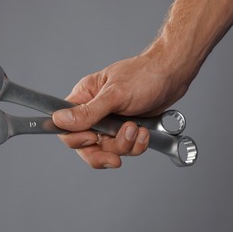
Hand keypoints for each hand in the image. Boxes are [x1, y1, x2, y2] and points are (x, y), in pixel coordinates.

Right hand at [52, 53, 191, 168]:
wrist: (172, 77)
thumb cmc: (144, 76)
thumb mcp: (113, 95)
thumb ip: (87, 112)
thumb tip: (60, 120)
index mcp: (83, 98)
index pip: (66, 127)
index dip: (76, 139)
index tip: (93, 138)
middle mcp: (93, 112)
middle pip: (85, 146)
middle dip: (103, 151)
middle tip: (115, 156)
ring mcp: (109, 123)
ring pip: (106, 150)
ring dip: (124, 145)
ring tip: (135, 129)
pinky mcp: (124, 131)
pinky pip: (124, 149)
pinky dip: (136, 145)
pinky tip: (143, 131)